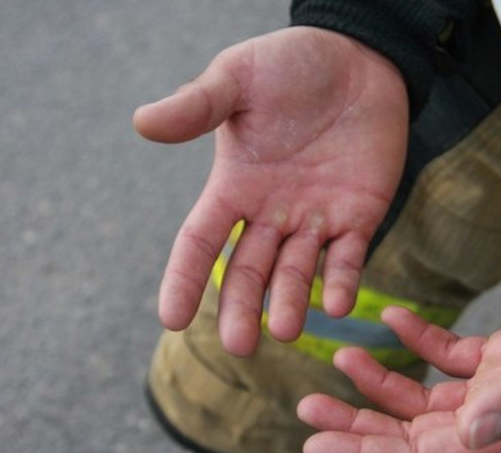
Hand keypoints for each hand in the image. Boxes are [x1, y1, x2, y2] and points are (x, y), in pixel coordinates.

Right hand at [134, 27, 408, 354]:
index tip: (171, 319)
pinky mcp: (358, 216)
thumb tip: (142, 123)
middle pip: (249, 270)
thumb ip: (197, 106)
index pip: (201, 240)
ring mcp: (315, 219)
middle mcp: (271, 212)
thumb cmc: (292, 65)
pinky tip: (337, 305)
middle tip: (240, 345)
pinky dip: (341, 282)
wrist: (359, 59)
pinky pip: (347, 258)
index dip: (185, 279)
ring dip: (291, 302)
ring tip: (287, 331)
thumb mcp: (238, 79)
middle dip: (242, 307)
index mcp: (235, 185)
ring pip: (297, 272)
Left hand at [297, 265, 500, 452]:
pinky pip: (449, 355)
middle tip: (306, 405)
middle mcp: (495, 420)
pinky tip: (394, 319)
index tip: (315, 442)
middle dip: (357, 422)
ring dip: (379, 382)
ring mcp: (498, 388)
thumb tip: (469, 434)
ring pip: (423, 398)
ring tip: (339, 359)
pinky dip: (418, 341)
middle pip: (409, 433)